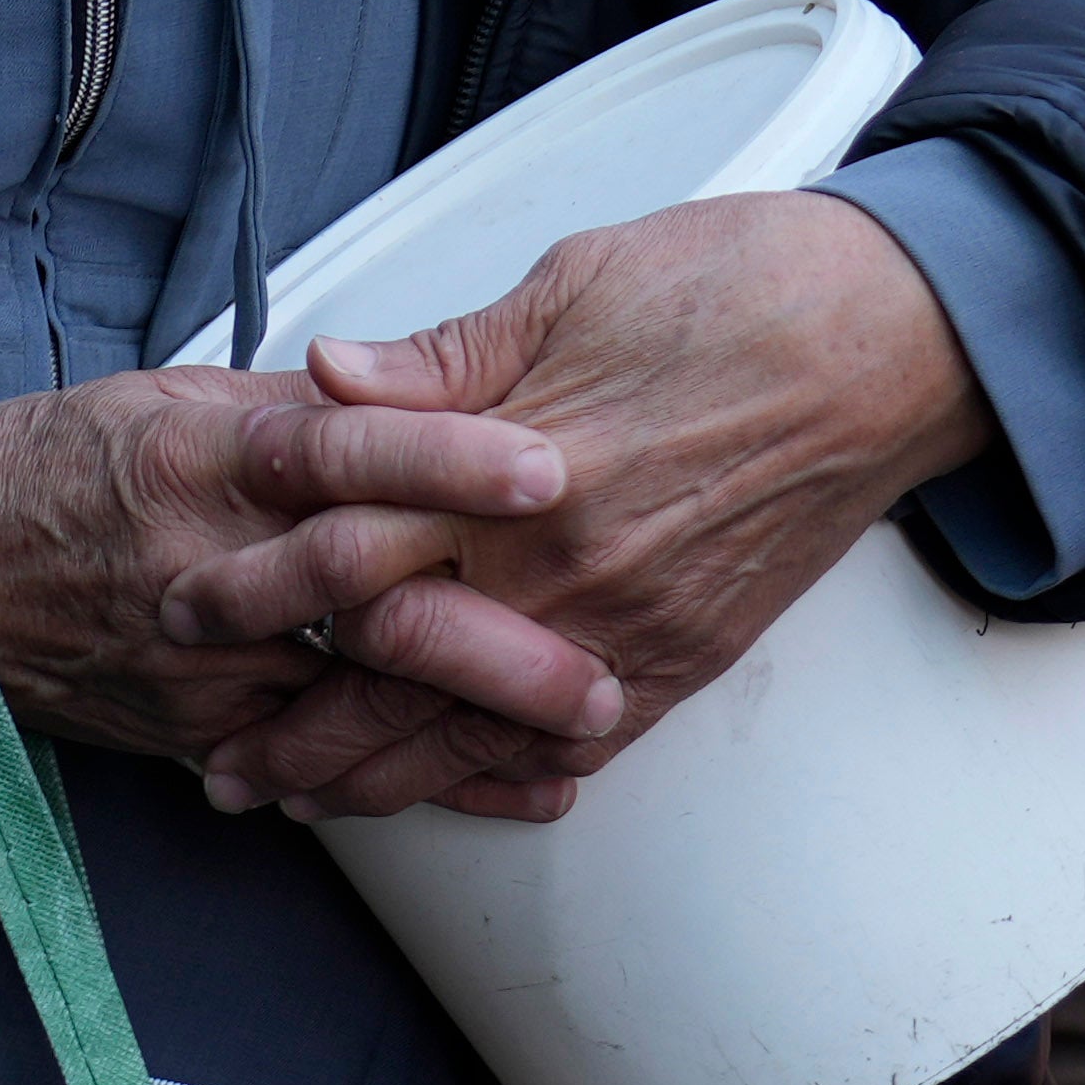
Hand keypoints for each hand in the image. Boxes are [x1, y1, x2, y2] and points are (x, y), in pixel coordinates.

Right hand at [0, 368, 592, 824]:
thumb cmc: (59, 468)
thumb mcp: (168, 399)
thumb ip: (297, 409)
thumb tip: (412, 391)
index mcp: (202, 458)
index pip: (339, 452)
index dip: (444, 458)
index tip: (546, 466)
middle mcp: (207, 567)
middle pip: (362, 601)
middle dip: (490, 641)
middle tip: (601, 664)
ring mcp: (201, 666)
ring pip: (355, 702)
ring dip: (476, 727)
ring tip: (588, 734)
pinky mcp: (198, 732)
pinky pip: (320, 766)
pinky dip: (418, 782)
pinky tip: (507, 790)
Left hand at [217, 190, 1003, 820]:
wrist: (900, 341)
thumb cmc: (743, 286)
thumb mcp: (572, 281)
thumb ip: (443, 356)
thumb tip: (323, 375)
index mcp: (518, 466)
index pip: (353, 544)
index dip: (260, 584)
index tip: (184, 604)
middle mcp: (565, 568)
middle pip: (395, 668)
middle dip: (295, 718)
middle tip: (212, 759)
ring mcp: (630, 626)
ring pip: (474, 729)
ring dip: (377, 774)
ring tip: (295, 802)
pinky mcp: (690, 655)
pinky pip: (576, 740)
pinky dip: (500, 778)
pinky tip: (447, 798)